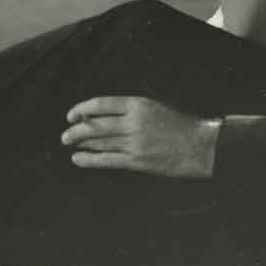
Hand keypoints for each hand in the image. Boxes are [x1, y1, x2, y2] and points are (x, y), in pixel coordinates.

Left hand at [61, 96, 218, 178]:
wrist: (200, 146)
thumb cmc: (180, 125)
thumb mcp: (154, 107)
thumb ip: (131, 110)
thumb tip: (102, 115)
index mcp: (138, 104)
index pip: (102, 104)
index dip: (82, 109)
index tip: (71, 115)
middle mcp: (134, 122)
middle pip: (96, 124)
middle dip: (76, 130)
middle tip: (65, 134)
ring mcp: (135, 142)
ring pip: (100, 142)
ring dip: (81, 143)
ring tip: (69, 144)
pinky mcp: (138, 161)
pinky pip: (108, 160)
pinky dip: (90, 160)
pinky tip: (78, 159)